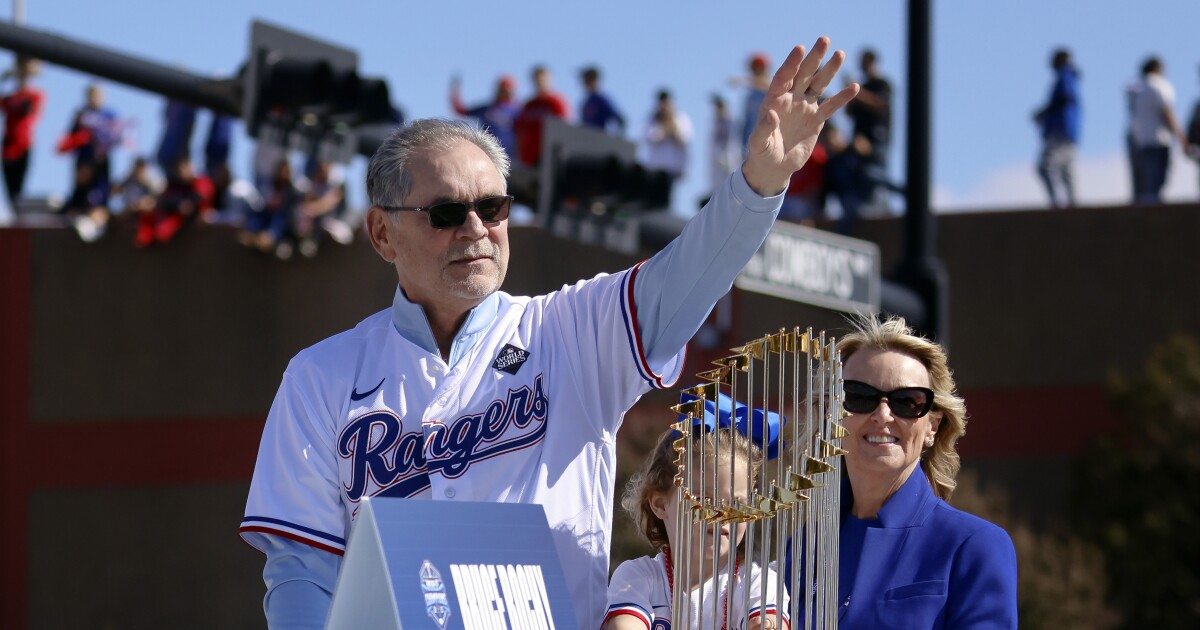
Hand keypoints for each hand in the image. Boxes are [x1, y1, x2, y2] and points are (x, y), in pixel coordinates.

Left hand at [742, 37, 859, 195]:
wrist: (774, 167)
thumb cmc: (761, 153)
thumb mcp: (759, 143)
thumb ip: (763, 129)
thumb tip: (772, 115)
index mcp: (774, 100)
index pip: (783, 77)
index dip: (791, 64)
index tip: (800, 49)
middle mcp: (790, 99)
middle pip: (803, 74)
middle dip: (813, 58)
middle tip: (824, 39)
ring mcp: (804, 107)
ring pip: (818, 85)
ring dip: (829, 70)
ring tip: (840, 53)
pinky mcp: (816, 120)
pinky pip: (830, 106)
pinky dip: (842, 98)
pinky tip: (854, 87)